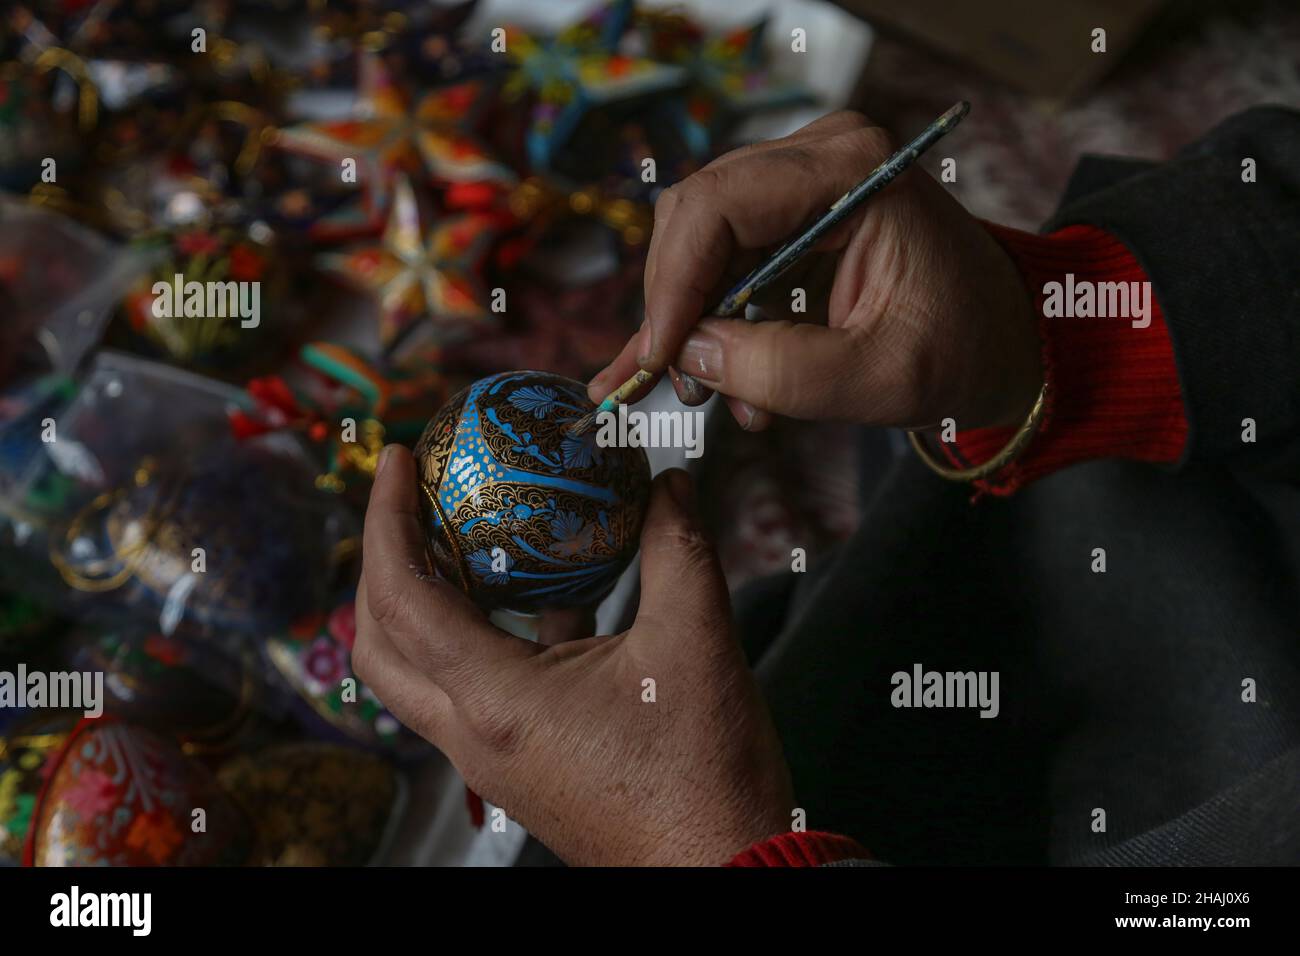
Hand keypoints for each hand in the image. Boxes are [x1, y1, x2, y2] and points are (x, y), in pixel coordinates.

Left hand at [352, 446, 794, 865]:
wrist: (723, 866)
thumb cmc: (703, 773)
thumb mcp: (696, 641)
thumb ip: (677, 548)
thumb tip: (669, 485)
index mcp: (496, 700)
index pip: (401, 596)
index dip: (386, 518)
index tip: (396, 458)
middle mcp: (473, 733)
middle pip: (379, 643)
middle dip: (380, 563)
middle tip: (409, 501)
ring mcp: (492, 755)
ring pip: (419, 670)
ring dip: (423, 600)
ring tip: (462, 537)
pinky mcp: (520, 762)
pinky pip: (473, 687)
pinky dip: (484, 634)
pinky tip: (546, 596)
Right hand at [587, 110, 1042, 431]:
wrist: (1002, 336)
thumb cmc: (961, 349)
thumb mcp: (877, 379)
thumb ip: (782, 371)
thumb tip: (689, 356)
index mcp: (853, 171)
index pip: (718, 206)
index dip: (673, 283)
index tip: (660, 357)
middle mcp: (820, 155)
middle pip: (696, 217)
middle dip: (675, 306)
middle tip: (674, 384)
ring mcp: (803, 176)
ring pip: (698, 240)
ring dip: (692, 319)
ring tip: (712, 393)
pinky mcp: (792, 209)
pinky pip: (722, 255)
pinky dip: (710, 316)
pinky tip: (714, 373)